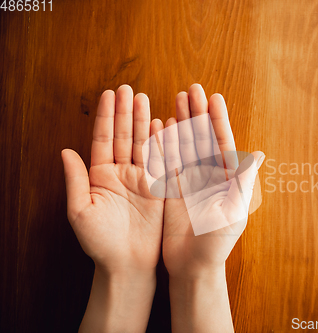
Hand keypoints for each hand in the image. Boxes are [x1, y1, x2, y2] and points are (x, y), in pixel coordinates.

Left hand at [62, 85, 163, 331]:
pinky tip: (162, 123)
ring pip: (142, 143)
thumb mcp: (80, 211)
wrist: (127, 263)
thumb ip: (75, 180)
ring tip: (143, 98)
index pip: (103, 139)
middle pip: (123, 135)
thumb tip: (66, 151)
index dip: (105, 117)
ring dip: (142, 121)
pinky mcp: (158, 188)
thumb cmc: (100, 242)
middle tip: (128, 89)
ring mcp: (141, 179)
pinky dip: (162, 142)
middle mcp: (120, 174)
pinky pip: (161, 161)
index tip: (108, 94)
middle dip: (124, 112)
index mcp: (100, 176)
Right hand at [157, 84, 264, 279]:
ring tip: (176, 99)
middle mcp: (209, 176)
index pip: (222, 143)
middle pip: (202, 138)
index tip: (214, 97)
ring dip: (181, 122)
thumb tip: (259, 153)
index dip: (217, 120)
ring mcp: (190, 181)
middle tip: (191, 88)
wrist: (194, 266)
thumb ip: (243, 181)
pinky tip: (161, 125)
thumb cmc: (218, 241)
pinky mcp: (172, 189)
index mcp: (227, 179)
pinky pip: (168, 161)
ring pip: (185, 145)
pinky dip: (164, 143)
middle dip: (197, 113)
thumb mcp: (234, 210)